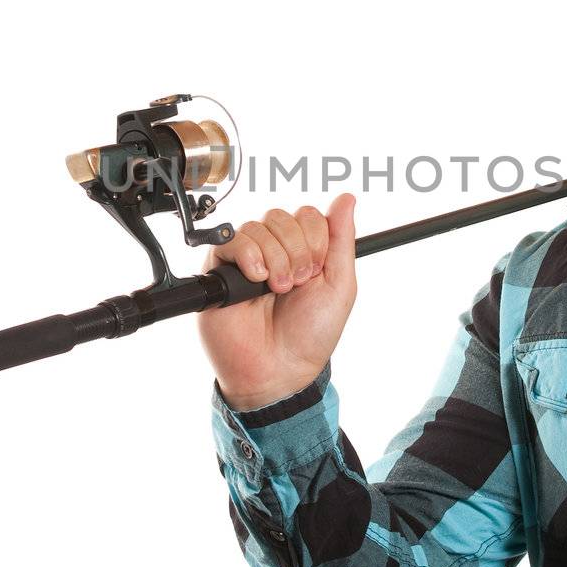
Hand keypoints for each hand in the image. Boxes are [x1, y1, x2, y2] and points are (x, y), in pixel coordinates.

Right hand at [197, 193, 356, 411]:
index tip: (316, 271)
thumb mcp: (340, 286)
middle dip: (295, 251)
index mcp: (303, 251)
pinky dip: (249, 257)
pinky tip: (255, 281)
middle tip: (296, 285)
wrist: (278, 368)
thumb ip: (342, 240)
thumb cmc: (309, 335)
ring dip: (274, 259)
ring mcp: (246, 259)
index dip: (315, 239)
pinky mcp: (219, 269)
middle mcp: (274, 250)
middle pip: (282, 216)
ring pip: (258, 227)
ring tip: (276, 289)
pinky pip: (231, 240)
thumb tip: (347, 199)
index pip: (308, 215)